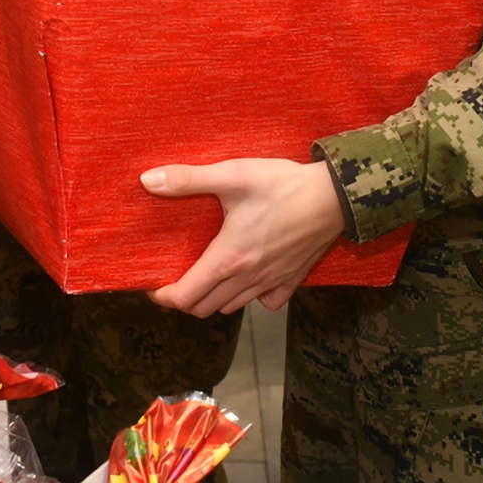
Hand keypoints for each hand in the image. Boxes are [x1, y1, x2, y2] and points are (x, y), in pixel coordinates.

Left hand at [142, 158, 345, 315]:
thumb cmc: (282, 185)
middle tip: (175, 277)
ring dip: (213, 298)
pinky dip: (250, 297)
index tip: (153, 285)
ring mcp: (272, 283)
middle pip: (205, 308)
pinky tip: (248, 276)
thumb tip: (147, 181)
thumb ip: (188, 179)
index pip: (186, 297)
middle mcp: (248, 279)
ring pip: (232, 306)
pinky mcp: (292, 281)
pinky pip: (265, 302)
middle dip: (185, 298)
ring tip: (205, 275)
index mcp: (228, 259)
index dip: (163, 296)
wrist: (335, 197)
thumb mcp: (232, 175)